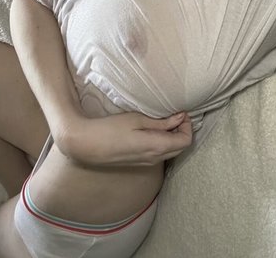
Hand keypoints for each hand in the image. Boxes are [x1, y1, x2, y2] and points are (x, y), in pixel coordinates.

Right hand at [58, 111, 192, 166]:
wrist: (87, 145)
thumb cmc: (111, 129)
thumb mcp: (137, 119)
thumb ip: (161, 122)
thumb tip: (180, 118)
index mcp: (156, 147)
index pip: (186, 141)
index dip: (188, 126)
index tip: (181, 112)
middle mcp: (155, 159)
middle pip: (181, 148)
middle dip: (182, 131)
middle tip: (175, 114)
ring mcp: (147, 163)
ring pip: (170, 152)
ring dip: (173, 136)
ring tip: (164, 120)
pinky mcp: (139, 163)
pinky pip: (159, 154)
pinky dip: (163, 142)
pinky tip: (153, 130)